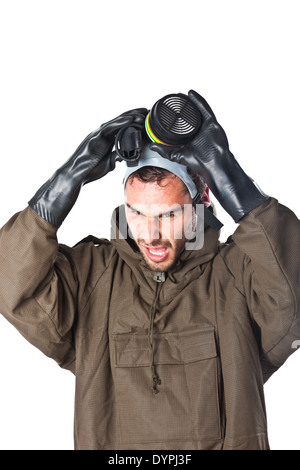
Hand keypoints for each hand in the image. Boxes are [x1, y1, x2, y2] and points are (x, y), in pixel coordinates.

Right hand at [29, 108, 147, 226]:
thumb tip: (122, 158)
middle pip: (121, 121)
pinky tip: (130, 119)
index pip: (122, 128)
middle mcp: (103, 134)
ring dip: (131, 117)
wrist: (76, 174)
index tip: (146, 120)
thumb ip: (115, 158)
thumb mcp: (108, 163)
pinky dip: (121, 123)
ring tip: (143, 113)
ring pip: (117, 122)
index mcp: (107, 140)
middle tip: (147, 111)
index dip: (134, 122)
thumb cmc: (90, 169)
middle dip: (134, 115)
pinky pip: (110, 127)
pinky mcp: (95, 137)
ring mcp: (98, 134)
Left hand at [150, 90, 267, 221]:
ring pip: (197, 111)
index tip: (167, 111)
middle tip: (174, 100)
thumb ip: (165, 150)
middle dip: (183, 108)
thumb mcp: (178, 155)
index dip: (176, 118)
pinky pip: (205, 109)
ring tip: (181, 95)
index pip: (182, 125)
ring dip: (190, 102)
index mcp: (191, 138)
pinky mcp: (211, 123)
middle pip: (190, 116)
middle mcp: (199, 131)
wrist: (213, 165)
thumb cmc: (200, 163)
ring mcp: (206, 127)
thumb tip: (152, 146)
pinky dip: (198, 100)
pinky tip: (191, 94)